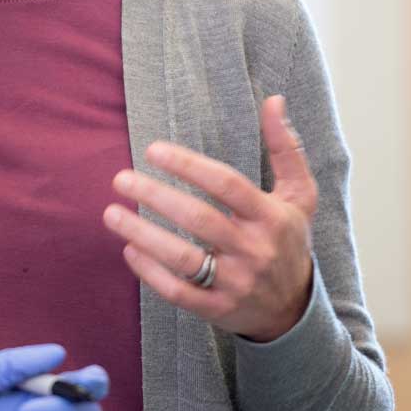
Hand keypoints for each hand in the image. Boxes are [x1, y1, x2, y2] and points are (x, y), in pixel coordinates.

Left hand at [102, 94, 316, 342]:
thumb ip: (285, 148)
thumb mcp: (299, 196)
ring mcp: (235, 283)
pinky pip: (178, 292)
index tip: (152, 150)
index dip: (189, 165)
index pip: (226, 185)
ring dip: (142, 235)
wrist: (295, 310)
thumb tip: (273, 99)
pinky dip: (150, 272)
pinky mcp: (218, 310)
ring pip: (183, 258)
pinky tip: (129, 250)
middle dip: (156, 196)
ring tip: (111, 213)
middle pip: (199, 219)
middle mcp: (254, 250)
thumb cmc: (289, 241)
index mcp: (271, 217)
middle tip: (121, 178)